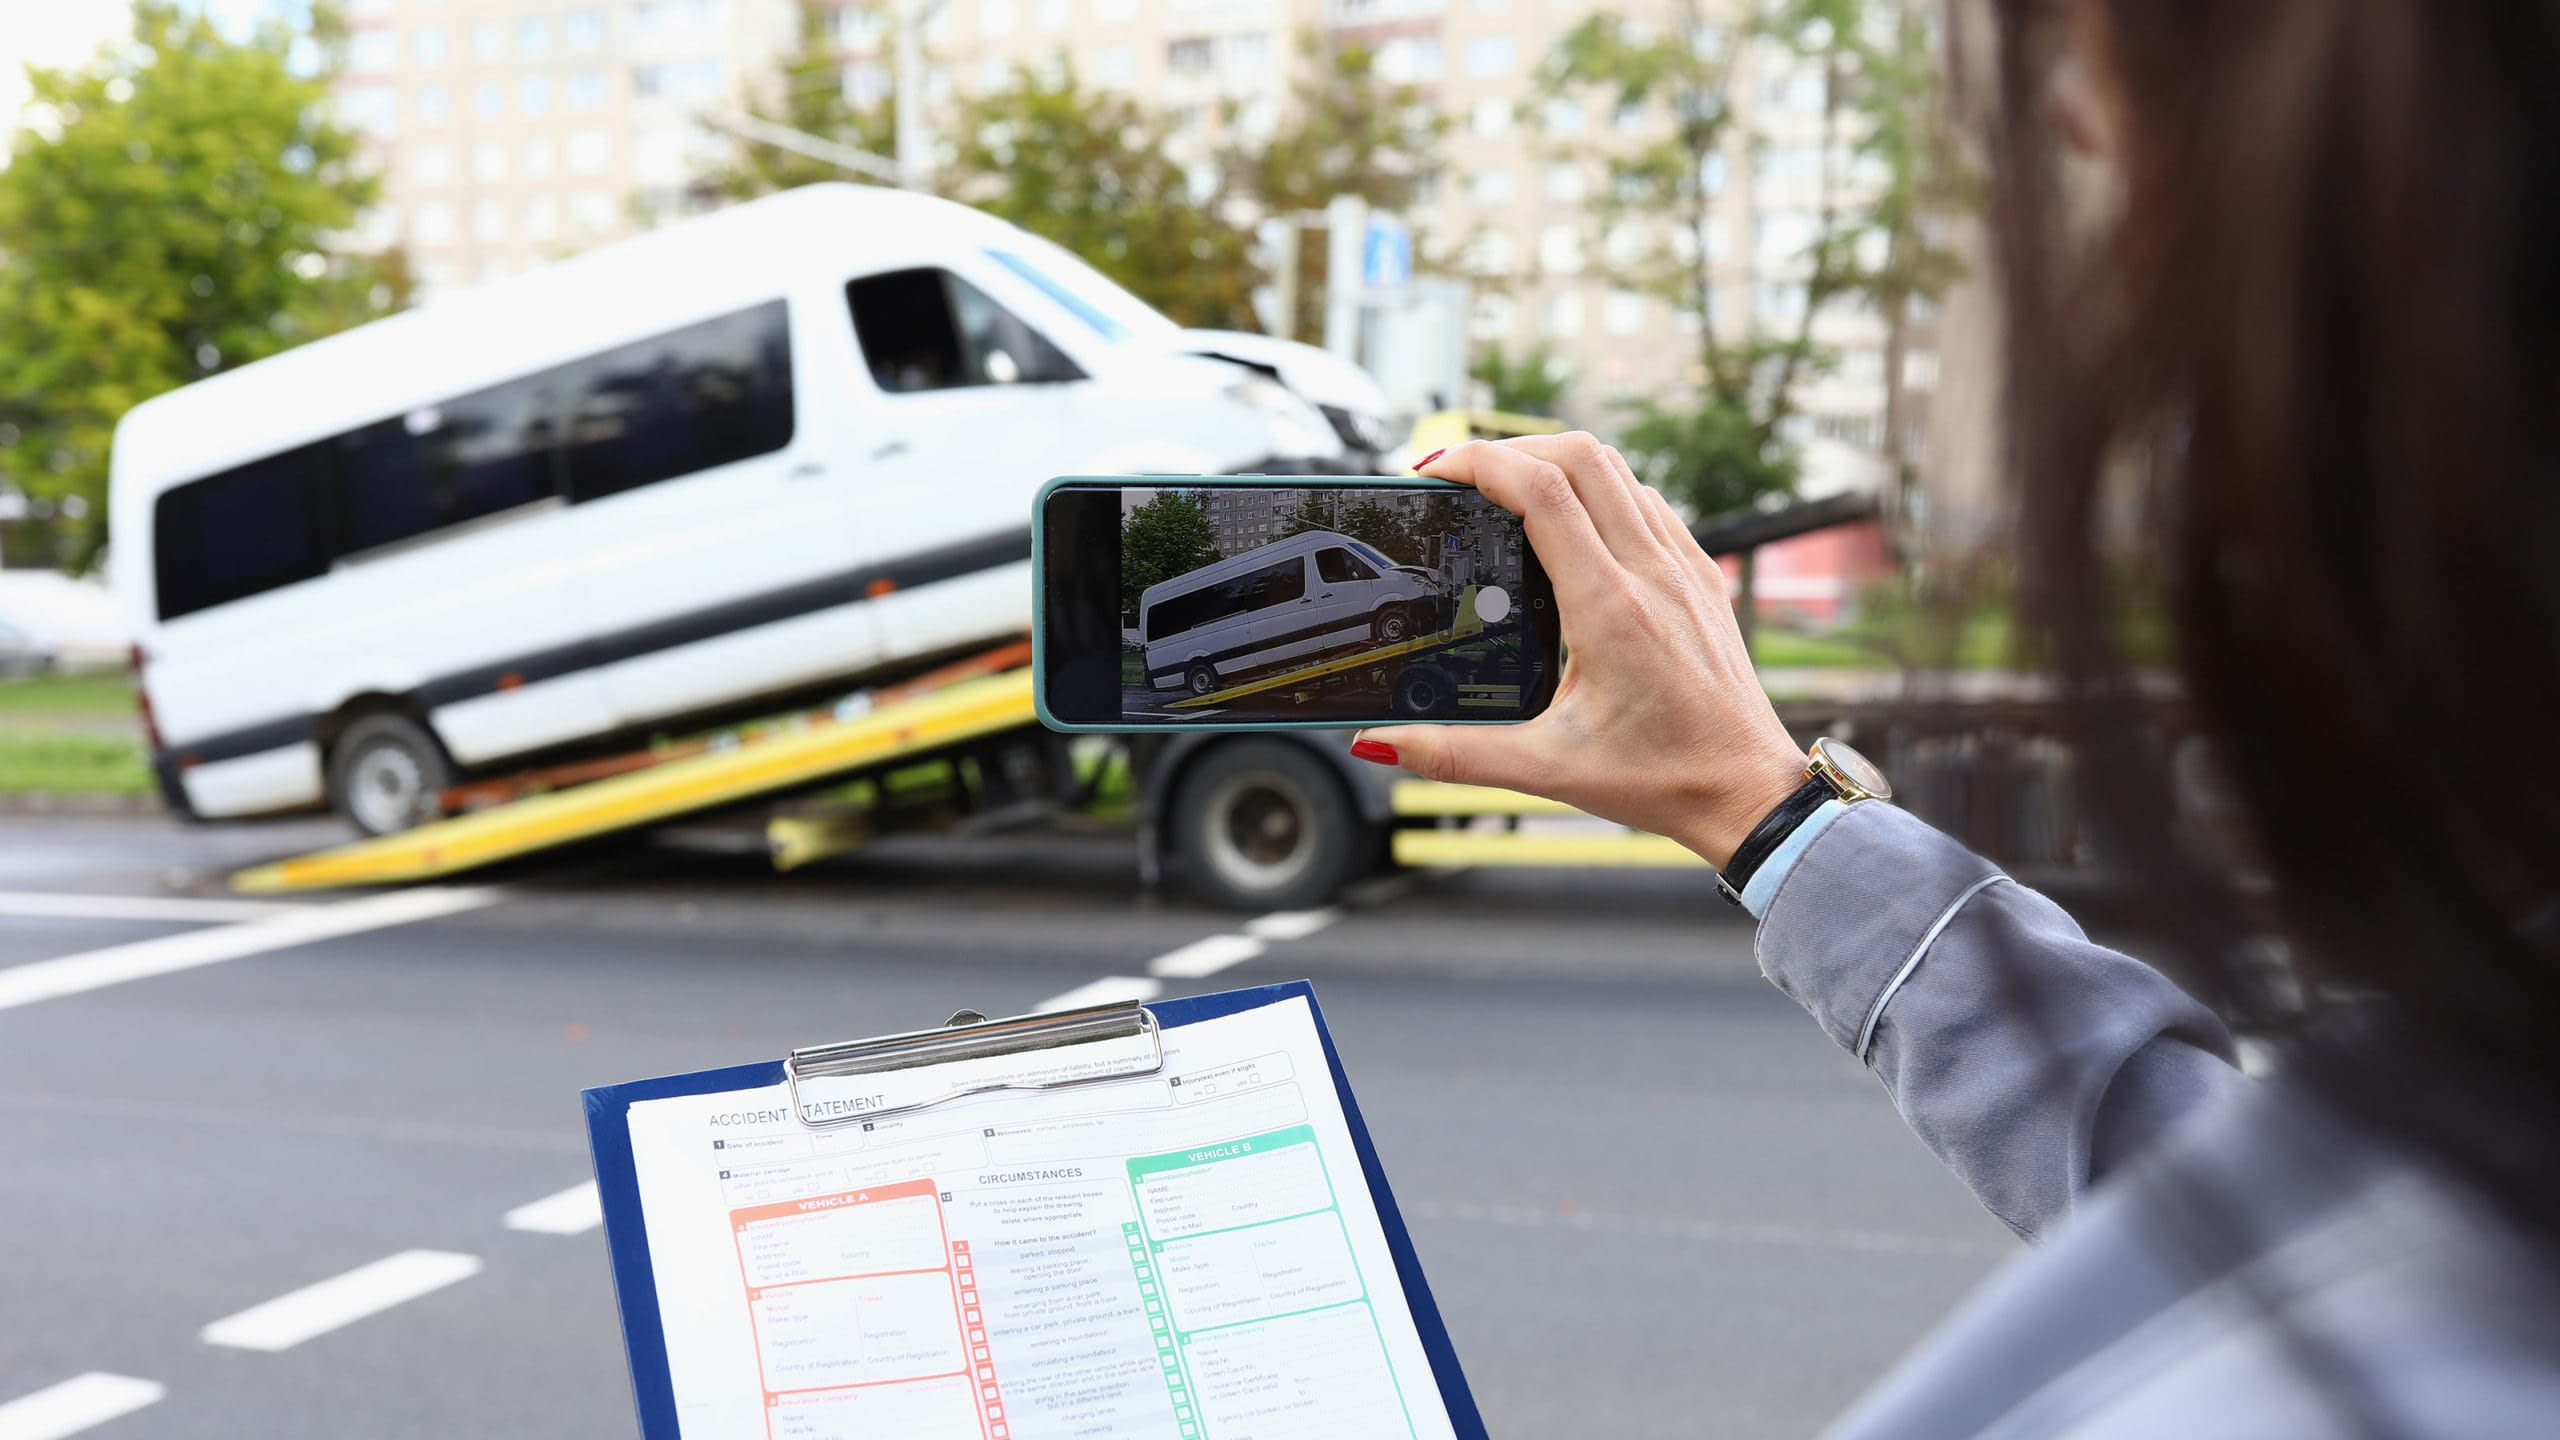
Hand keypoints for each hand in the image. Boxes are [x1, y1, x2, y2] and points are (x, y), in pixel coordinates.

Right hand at [1354, 434, 1808, 868]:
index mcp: (1610, 610)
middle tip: (1460, 477)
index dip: (1481, 463)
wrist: (1747, 792)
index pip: (1543, 493)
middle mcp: (1652, 574)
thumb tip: (1382, 742)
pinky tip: (1571, 525)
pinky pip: (1646, 500)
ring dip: (1555, 461)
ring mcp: (1683, 568)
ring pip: (1617, 469)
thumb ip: (1455, 756)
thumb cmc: (1663, 780)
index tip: (1436, 470)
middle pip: (1580, 456)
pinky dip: (1599, 489)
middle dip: (1510, 449)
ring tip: (1506, 491)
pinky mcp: (1700, 576)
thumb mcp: (1546, 772)